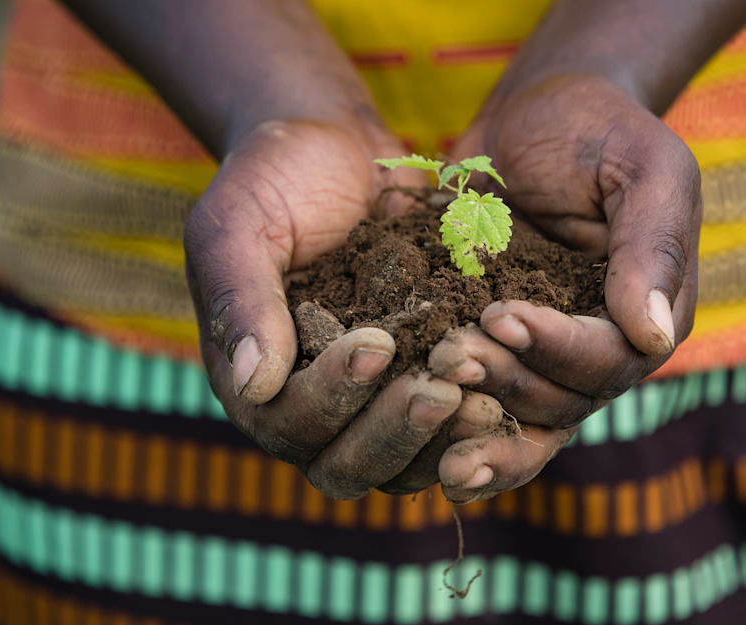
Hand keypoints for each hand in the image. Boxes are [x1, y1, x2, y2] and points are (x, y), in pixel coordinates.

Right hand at [184, 118, 506, 498]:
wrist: (332, 145)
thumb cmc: (271, 180)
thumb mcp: (237, 228)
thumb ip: (241, 302)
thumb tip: (253, 385)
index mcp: (255, 381)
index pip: (289, 425)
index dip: (331, 399)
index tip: (375, 343)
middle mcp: (312, 405)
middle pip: (347, 465)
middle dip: (395, 433)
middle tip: (440, 391)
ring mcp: (370, 401)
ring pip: (402, 464)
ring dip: (440, 440)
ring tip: (483, 398)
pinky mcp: (419, 378)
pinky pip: (446, 427)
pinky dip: (473, 419)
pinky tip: (508, 387)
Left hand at [432, 75, 700, 501]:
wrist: (535, 114)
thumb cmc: (599, 129)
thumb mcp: (644, 168)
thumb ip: (653, 245)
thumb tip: (652, 336)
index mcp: (648, 313)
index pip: (609, 359)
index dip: (555, 348)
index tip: (499, 314)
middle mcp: (601, 347)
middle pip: (561, 400)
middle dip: (506, 381)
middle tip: (449, 354)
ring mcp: (546, 352)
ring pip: (520, 413)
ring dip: (475, 409)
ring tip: (431, 376)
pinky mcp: (497, 344)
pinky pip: (483, 397)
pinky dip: (454, 420)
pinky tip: (415, 425)